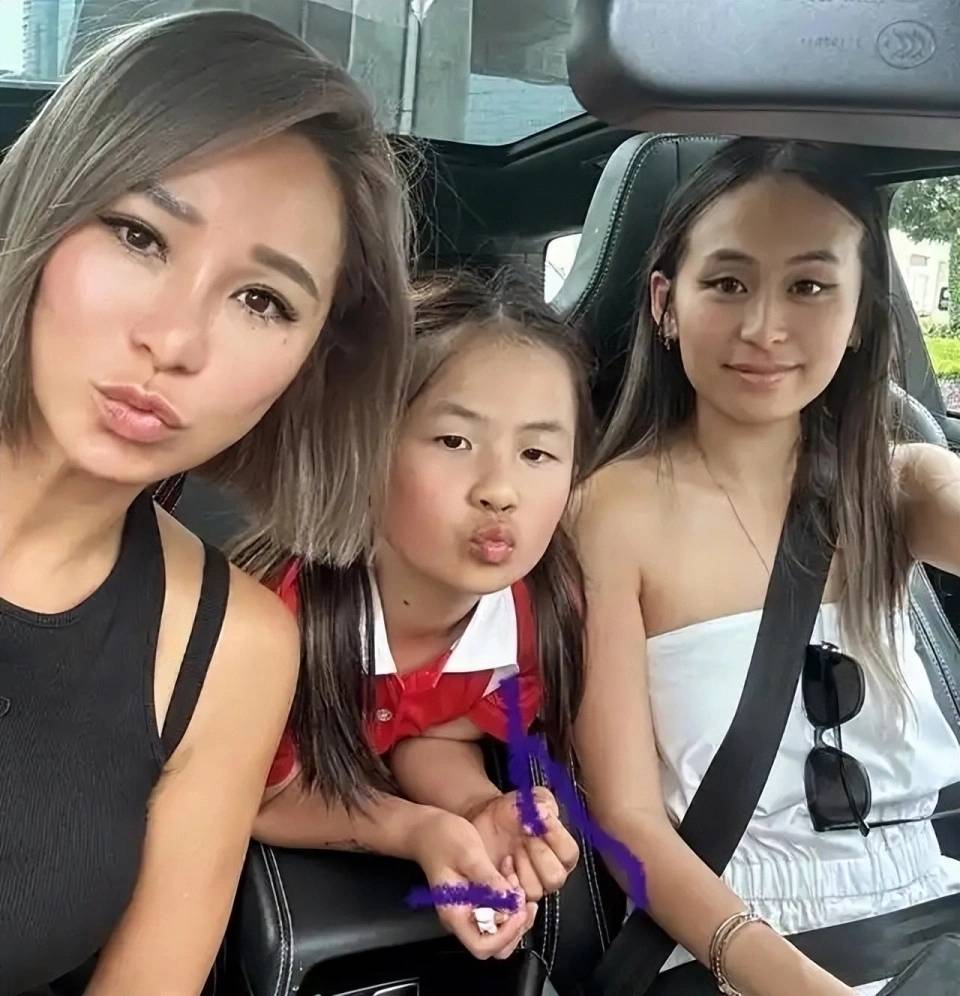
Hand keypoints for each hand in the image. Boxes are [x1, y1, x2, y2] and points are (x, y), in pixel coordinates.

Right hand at [409, 809, 536, 959]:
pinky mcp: (477, 900)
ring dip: (515, 909)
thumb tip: (509, 903)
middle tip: (524, 899)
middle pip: (495, 945)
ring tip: (516, 880)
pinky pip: (498, 909)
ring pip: (500, 929)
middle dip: (516, 926)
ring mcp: (470, 910)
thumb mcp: (468, 854)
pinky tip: (509, 872)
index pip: (482, 946)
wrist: (426, 830)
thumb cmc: (442, 839)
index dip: (505, 934)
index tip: (518, 909)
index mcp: (455, 914)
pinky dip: (510, 896)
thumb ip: (488, 880)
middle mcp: (462, 918)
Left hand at [469, 786, 579, 901]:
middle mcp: (551, 870)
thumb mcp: (530, 799)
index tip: (538, 819)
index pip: (569, 853)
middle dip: (536, 855)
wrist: (484, 820)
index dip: (555, 837)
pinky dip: (506, 881)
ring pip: (536, 890)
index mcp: (561, 848)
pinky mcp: (513, 895)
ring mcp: (533, 885)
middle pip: (556, 876)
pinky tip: (501, 864)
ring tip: (510, 852)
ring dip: (520, 869)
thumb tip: (544, 813)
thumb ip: (542, 802)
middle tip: (523, 837)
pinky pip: (515, 899)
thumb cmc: (512, 811)